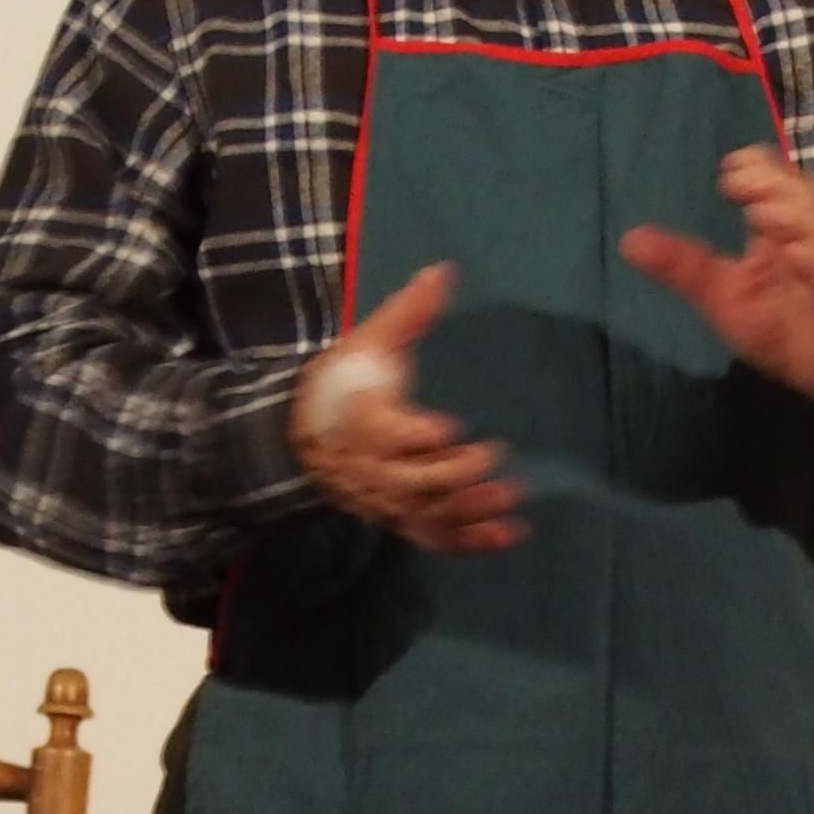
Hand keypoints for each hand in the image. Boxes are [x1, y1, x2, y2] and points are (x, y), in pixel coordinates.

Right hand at [290, 260, 523, 553]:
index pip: (385, 433)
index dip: (414, 435)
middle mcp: (372, 468)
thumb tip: (444, 270)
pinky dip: (471, 542)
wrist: (300, 434)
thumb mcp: (370, 341)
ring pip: (428, 514)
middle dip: (455, 474)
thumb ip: (409, 312)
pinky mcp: (399, 518)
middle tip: (495, 454)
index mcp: (362, 420)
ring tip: (513, 496)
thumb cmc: (344, 382)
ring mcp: (385, 499)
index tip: (446, 427)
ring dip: (471, 510)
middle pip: (412, 481)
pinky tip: (509, 535)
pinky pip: (434, 537)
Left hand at [619, 146, 813, 419]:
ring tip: (759, 213)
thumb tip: (629, 239)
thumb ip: (685, 268)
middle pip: (805, 202)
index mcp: (785, 236)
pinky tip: (797, 257)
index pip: (779, 188)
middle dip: (775, 186)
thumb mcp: (726, 299)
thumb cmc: (788, 334)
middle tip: (740, 182)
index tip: (730, 169)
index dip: (760, 172)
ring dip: (793, 220)